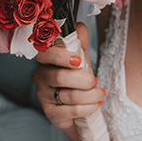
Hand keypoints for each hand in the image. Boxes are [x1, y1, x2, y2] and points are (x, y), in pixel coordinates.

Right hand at [34, 22, 105, 137]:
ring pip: (68, 95)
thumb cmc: (76, 78)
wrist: (77, 105)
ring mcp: (44, 96)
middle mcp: (40, 77)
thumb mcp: (80, 58)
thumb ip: (79, 42)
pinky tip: (95, 104)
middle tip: (95, 81)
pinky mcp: (51, 113)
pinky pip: (71, 111)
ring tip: (100, 93)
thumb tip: (79, 27)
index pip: (46, 54)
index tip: (78, 61)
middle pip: (59, 77)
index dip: (61, 56)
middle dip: (82, 80)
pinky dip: (87, 107)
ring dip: (90, 95)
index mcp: (46, 60)